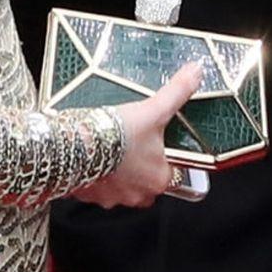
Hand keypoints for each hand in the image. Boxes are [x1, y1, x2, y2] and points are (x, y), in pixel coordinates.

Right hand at [76, 62, 204, 207]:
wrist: (76, 143)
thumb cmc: (117, 134)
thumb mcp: (153, 110)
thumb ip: (177, 92)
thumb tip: (196, 73)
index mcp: (159, 179)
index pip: (173, 175)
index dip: (166, 159)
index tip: (158, 145)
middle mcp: (137, 194)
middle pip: (145, 184)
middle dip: (139, 168)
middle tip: (133, 145)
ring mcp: (111, 198)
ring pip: (120, 188)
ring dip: (117, 173)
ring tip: (110, 149)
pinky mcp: (89, 195)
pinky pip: (96, 189)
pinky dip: (94, 175)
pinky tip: (91, 156)